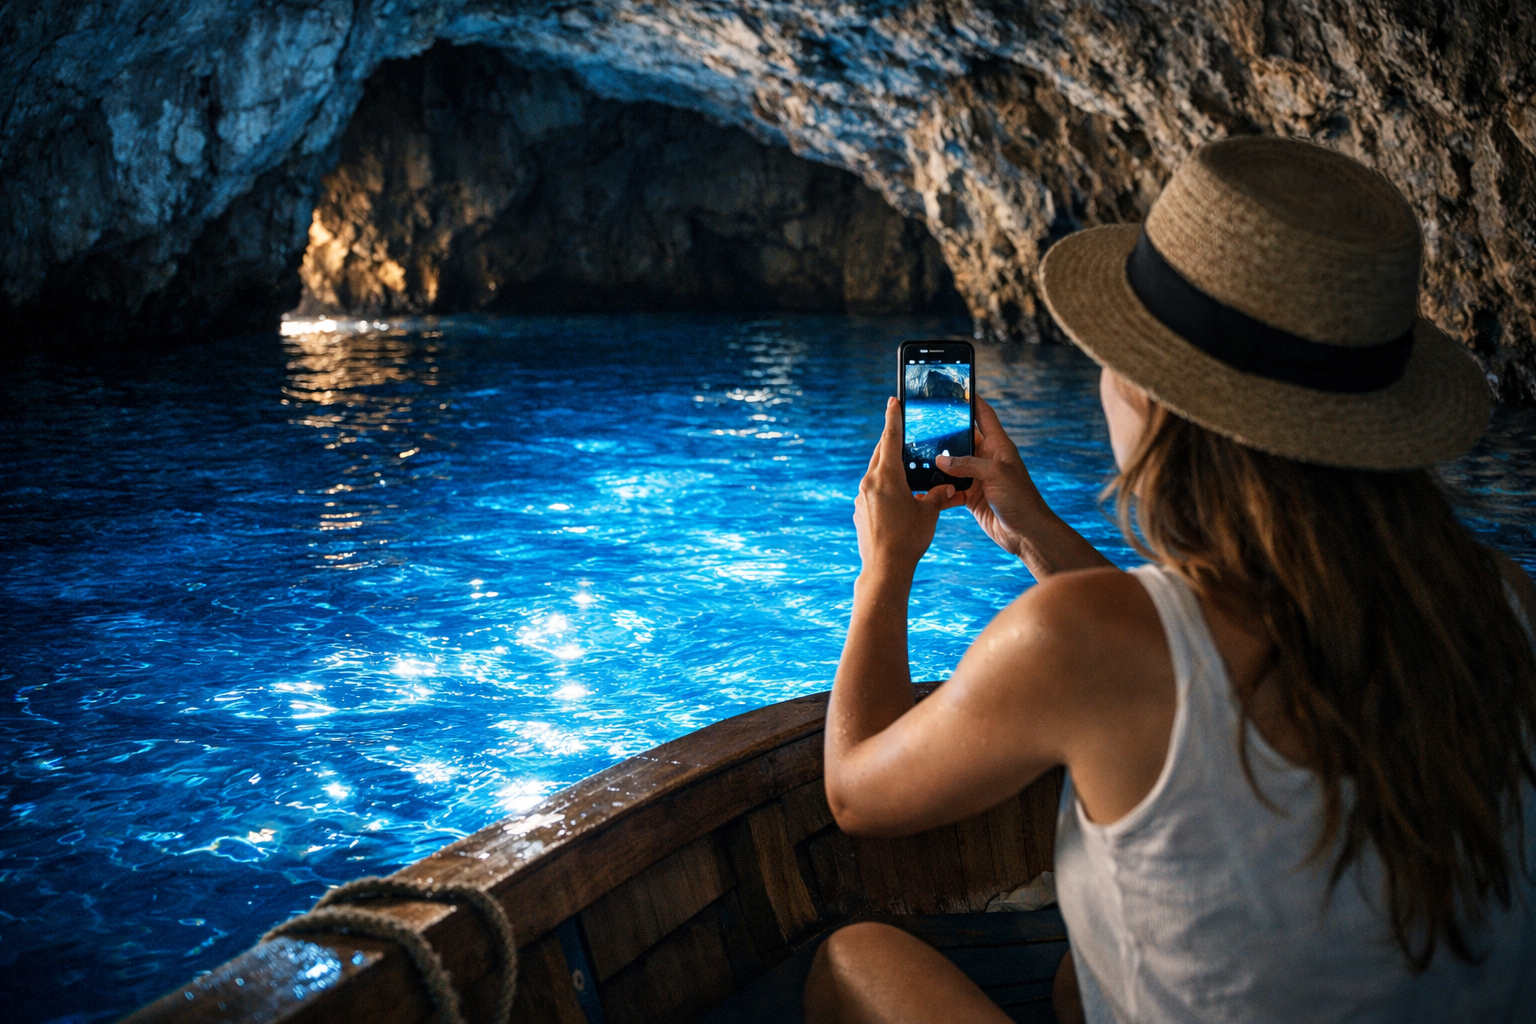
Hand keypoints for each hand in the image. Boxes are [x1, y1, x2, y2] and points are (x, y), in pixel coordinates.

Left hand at [853, 398, 963, 576]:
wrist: (884, 567)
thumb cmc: (908, 539)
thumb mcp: (928, 513)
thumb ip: (937, 496)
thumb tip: (948, 489)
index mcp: (887, 476)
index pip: (891, 438)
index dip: (894, 418)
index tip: (893, 401)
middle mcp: (870, 482)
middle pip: (881, 453)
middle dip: (891, 440)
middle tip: (901, 428)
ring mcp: (861, 497)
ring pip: (875, 472)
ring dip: (888, 465)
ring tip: (903, 465)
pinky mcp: (859, 510)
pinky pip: (872, 490)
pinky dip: (883, 485)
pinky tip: (896, 495)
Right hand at [935, 396, 1049, 559]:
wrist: (1026, 533)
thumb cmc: (1020, 499)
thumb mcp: (994, 474)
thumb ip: (966, 464)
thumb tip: (939, 461)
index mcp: (998, 446)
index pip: (984, 415)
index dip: (972, 400)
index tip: (957, 388)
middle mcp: (987, 459)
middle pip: (962, 440)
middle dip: (944, 435)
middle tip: (922, 426)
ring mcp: (979, 478)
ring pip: (952, 466)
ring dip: (938, 467)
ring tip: (917, 459)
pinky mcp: (972, 497)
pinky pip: (951, 489)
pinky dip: (940, 491)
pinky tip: (926, 490)